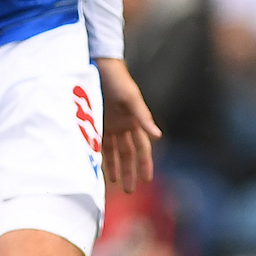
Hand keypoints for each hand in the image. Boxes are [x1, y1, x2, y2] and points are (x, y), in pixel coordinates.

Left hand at [95, 57, 161, 192]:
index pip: (142, 147)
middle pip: (129, 153)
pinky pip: (100, 143)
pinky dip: (100, 155)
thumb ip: (143, 117)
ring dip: (116, 167)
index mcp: (135, 120)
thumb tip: (158, 136)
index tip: (147, 180)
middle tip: (130, 190)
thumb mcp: (130, 98)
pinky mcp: (97, 121)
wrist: (98, 65)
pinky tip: (99, 168)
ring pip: (114, 151)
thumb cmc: (117, 79)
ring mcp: (110, 124)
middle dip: (130, 171)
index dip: (144, 163)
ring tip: (116, 184)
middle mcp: (124, 125)